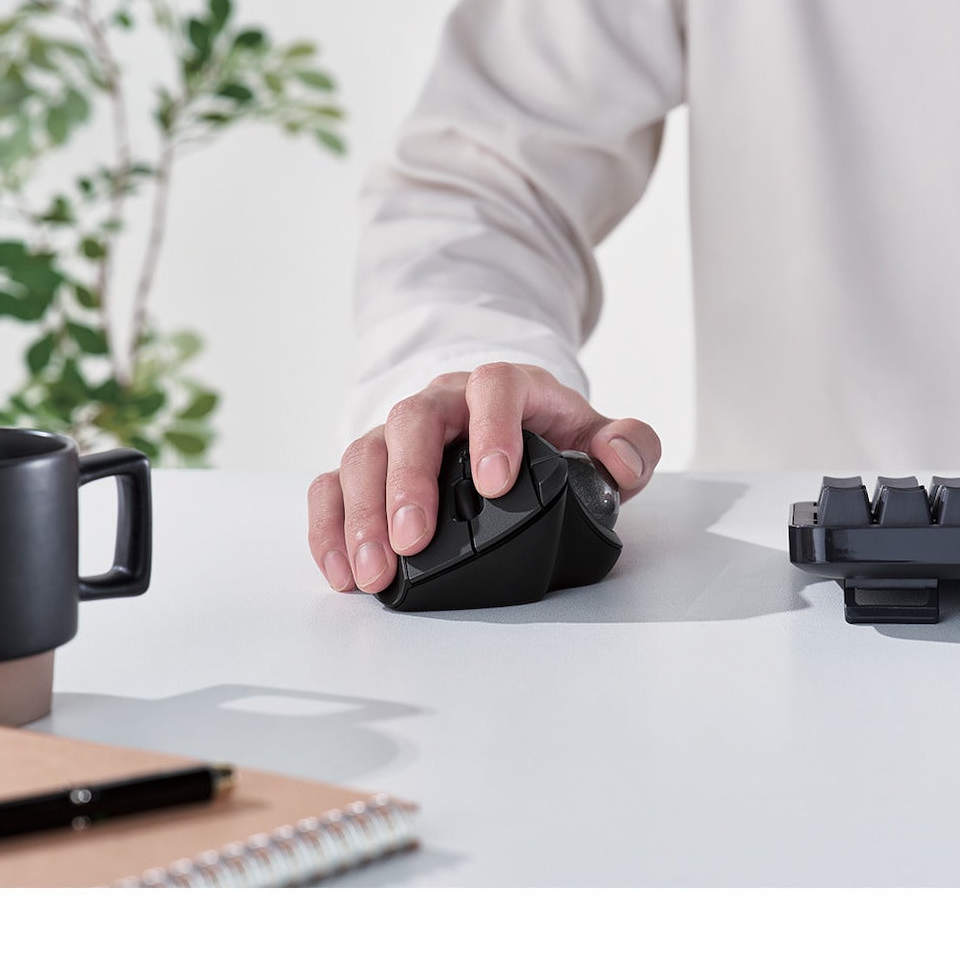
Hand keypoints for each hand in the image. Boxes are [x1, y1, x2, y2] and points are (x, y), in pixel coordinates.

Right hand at [309, 363, 660, 593]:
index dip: (492, 429)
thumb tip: (621, 461)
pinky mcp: (371, 466)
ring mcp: (400, 432)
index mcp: (502, 387)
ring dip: (362, 514)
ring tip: (373, 572)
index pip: (493, 388)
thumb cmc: (551, 434)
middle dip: (409, 482)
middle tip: (413, 541)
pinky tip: (341, 570)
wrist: (510, 423)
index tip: (495, 482)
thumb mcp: (600, 435)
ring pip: (364, 453)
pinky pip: (333, 484)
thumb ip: (630, 445)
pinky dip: (329, 526)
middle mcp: (443, 402)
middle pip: (412, 421)